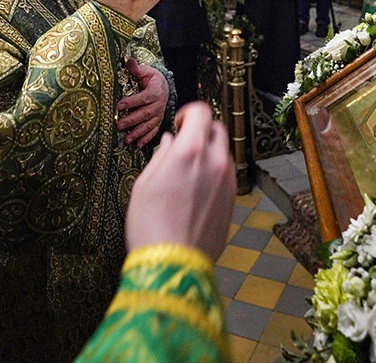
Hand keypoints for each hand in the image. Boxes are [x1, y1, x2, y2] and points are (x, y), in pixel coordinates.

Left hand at [116, 57, 169, 147]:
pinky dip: (146, 139)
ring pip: (149, 125)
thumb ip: (136, 68)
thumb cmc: (152, 78)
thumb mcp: (145, 71)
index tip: (119, 105)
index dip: (132, 102)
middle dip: (132, 120)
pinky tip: (137, 145)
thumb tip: (127, 59)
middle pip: (146, 113)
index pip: (144, 97)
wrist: (165, 86)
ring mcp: (159, 114)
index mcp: (156, 91)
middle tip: (119, 125)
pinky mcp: (158, 121)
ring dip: (138, 133)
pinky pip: (153, 131)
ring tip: (126, 139)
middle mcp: (159, 104)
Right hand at [126, 102, 234, 260]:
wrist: (173, 263)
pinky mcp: (231, 201)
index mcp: (190, 151)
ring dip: (209, 152)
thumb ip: (161, 156)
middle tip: (185, 143)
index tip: (179, 124)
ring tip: (187, 171)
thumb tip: (169, 142)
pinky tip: (195, 191)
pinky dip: (214, 173)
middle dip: (203, 130)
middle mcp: (215, 162)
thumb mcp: (144, 184)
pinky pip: (226, 176)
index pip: (202, 112)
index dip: (189, 113)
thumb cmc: (151, 225)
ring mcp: (227, 182)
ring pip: (224, 153)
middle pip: (218, 129)